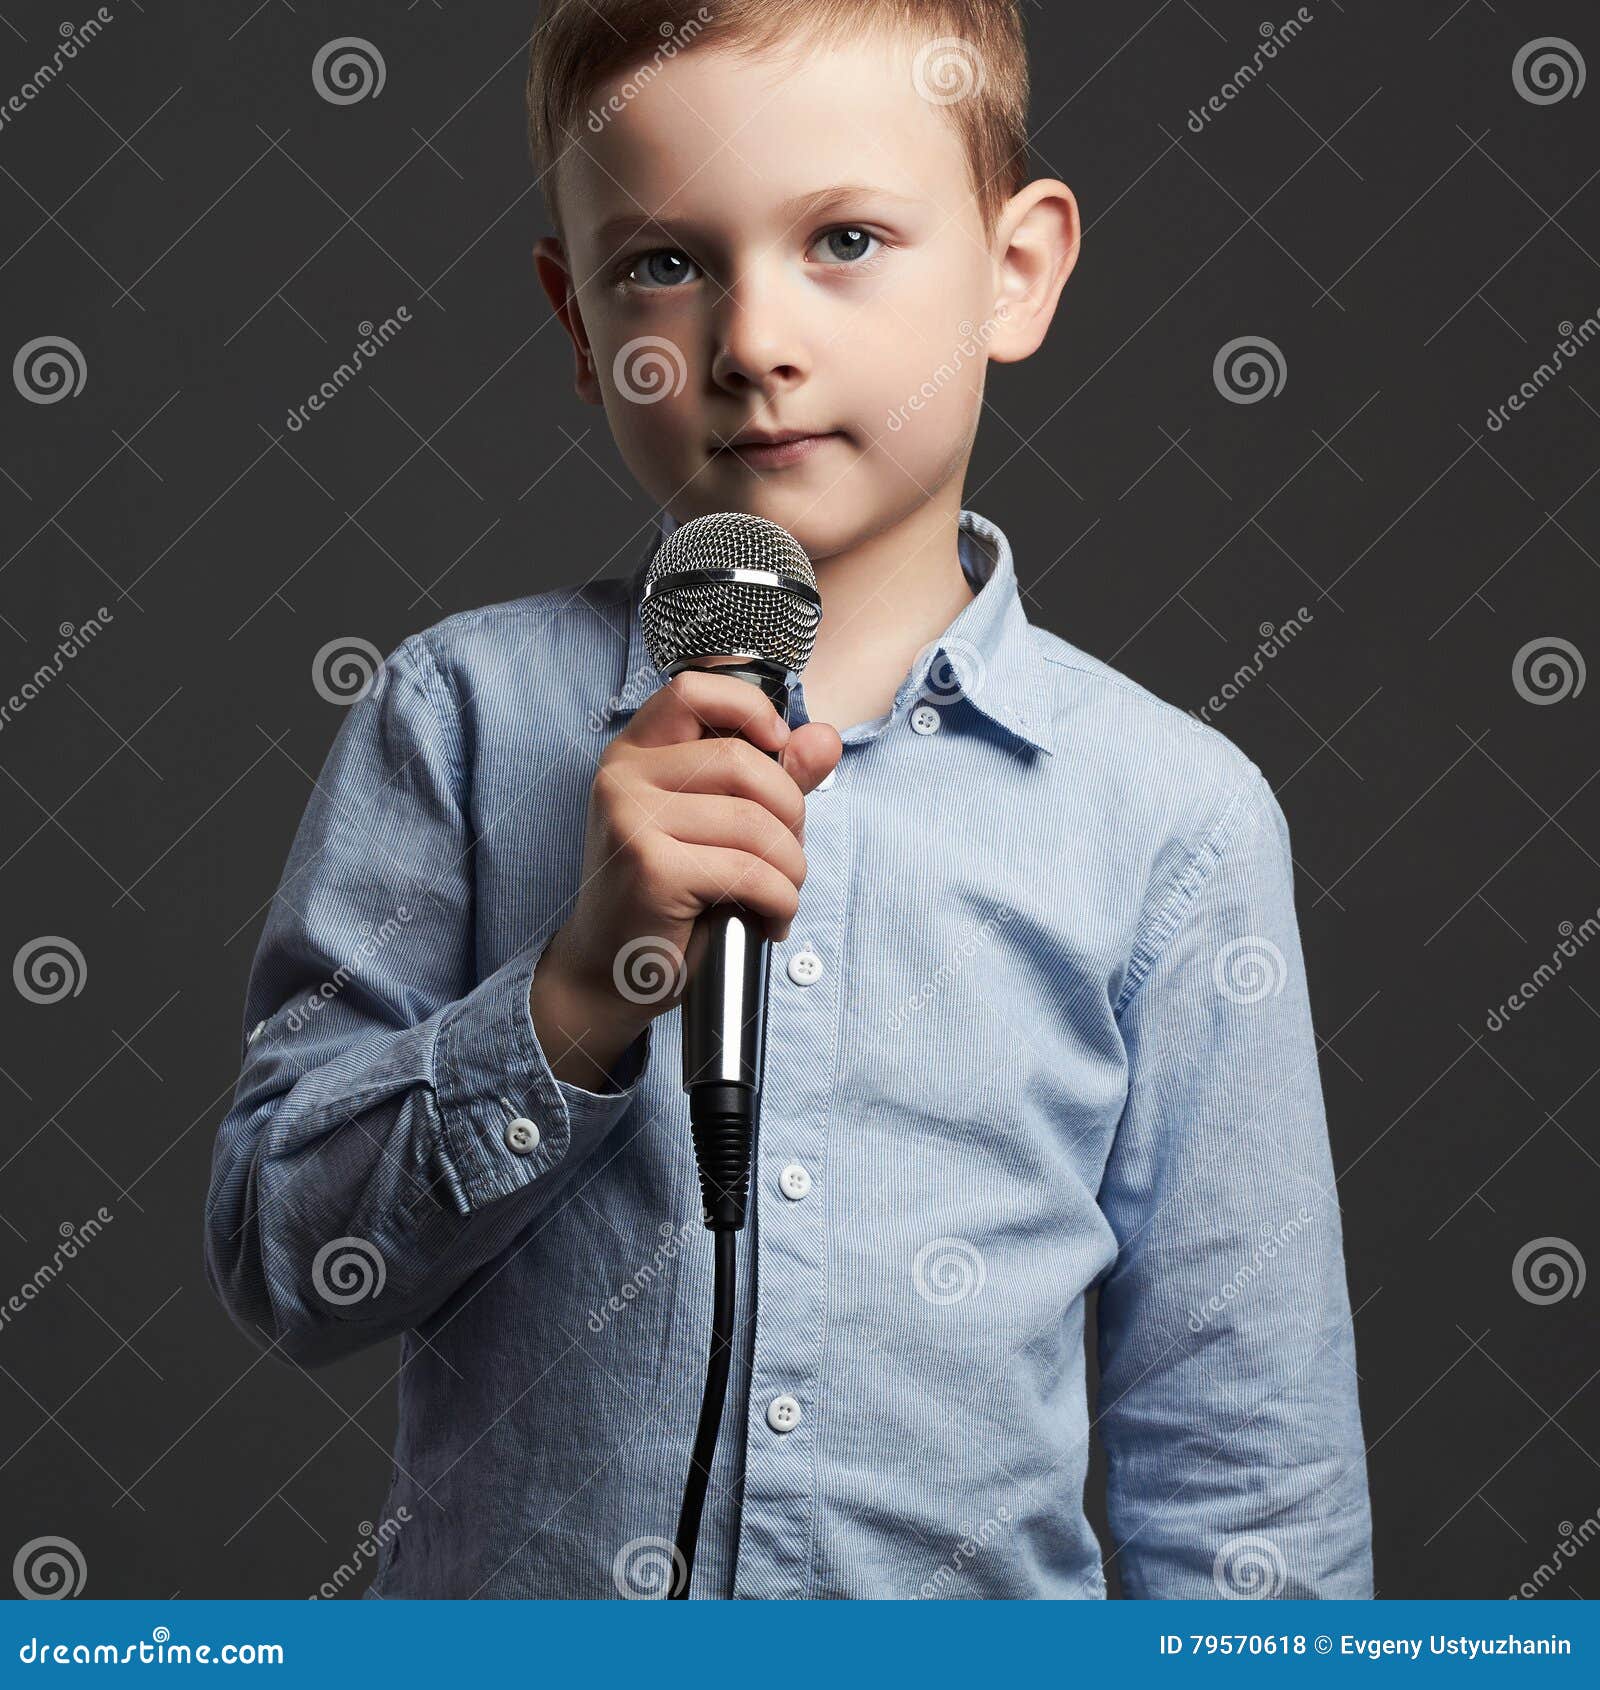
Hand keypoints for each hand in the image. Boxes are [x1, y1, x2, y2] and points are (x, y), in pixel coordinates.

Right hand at [530, 670, 841, 1085]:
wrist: (611, 971)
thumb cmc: (666, 898)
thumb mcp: (715, 826)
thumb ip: (769, 778)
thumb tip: (823, 738)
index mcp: (633, 754)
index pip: (692, 690)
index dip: (748, 709)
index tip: (777, 745)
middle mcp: (622, 778)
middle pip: (742, 762)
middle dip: (790, 813)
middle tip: (786, 856)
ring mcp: (631, 821)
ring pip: (755, 823)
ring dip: (789, 868)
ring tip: (778, 895)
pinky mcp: (651, 869)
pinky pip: (750, 872)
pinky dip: (779, 901)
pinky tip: (766, 921)